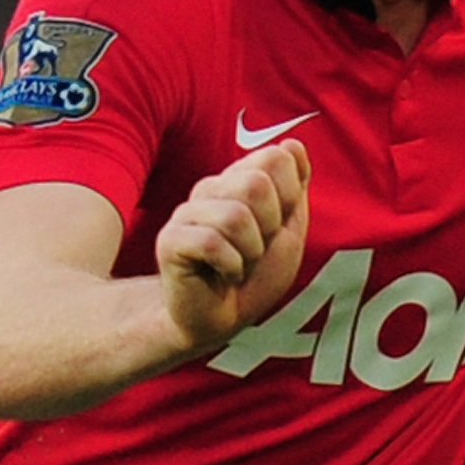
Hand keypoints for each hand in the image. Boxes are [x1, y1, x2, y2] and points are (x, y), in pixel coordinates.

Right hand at [155, 139, 309, 353]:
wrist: (221, 320)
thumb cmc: (254, 276)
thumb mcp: (288, 231)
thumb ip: (294, 188)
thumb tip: (292, 144)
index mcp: (240, 179)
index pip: (276, 157)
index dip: (289, 197)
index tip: (276, 227)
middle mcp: (211, 188)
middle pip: (257, 183)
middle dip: (270, 227)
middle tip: (255, 250)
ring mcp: (187, 212)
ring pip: (237, 216)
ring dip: (250, 252)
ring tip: (239, 264)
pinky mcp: (170, 240)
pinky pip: (213, 243)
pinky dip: (231, 267)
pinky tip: (223, 275)